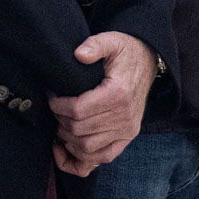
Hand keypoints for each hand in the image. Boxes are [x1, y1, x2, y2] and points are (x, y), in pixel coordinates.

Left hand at [47, 32, 156, 170]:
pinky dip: (83, 158)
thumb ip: (94, 45)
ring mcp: (127, 131)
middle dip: (61, 121)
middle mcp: (125, 117)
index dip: (58, 106)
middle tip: (55, 110)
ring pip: (88, 148)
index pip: (79, 110)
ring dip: (68, 140)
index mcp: (119, 94)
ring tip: (60, 126)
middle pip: (80, 130)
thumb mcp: (111, 40)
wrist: (146, 62)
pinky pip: (103, 158)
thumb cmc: (125, 52)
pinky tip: (69, 147)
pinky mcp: (127, 138)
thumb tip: (79, 55)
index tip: (51, 97)